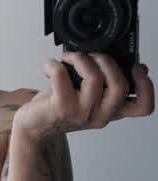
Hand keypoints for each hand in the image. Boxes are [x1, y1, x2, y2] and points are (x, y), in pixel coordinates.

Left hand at [13, 52, 154, 138]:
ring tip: (70, 57)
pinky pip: (62, 77)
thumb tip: (129, 62)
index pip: (143, 106)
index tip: (137, 67)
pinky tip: (51, 66)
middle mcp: (100, 115)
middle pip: (120, 86)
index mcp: (111, 110)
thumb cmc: (59, 105)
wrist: (33, 125)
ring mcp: (81, 115)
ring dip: (81, 59)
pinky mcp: (61, 109)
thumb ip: (106, 82)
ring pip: (94, 79)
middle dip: (107, 60)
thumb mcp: (87, 93)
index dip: (146, 86)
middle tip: (92, 56)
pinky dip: (55, 64)